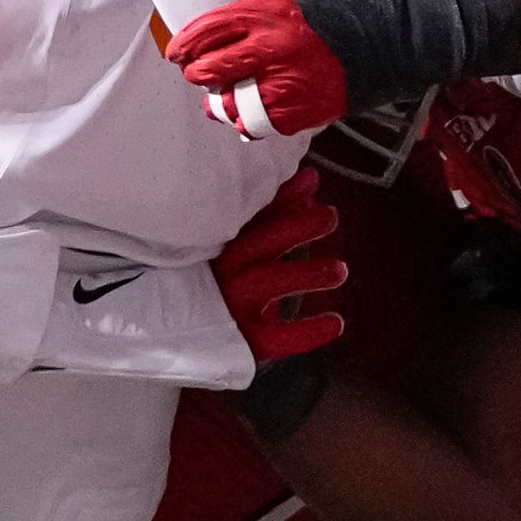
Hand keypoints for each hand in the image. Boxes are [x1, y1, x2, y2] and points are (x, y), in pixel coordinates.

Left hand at [172, 0, 520, 140]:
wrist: (416, 31)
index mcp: (276, 13)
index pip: (211, 33)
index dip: (186, 43)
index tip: (178, 49)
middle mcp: (280, 54)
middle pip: (214, 72)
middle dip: (198, 71)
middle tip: (197, 68)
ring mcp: (297, 86)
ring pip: (236, 106)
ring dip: (222, 99)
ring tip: (222, 92)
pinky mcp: (314, 110)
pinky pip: (267, 126)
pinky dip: (251, 121)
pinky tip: (250, 110)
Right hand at [212, 166, 347, 367]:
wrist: (180, 334)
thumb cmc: (218, 280)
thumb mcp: (238, 243)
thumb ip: (271, 214)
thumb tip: (310, 180)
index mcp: (220, 244)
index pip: (252, 214)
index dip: (284, 196)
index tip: (311, 180)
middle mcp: (224, 271)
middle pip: (263, 241)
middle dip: (300, 225)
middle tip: (330, 216)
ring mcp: (233, 305)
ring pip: (269, 282)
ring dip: (308, 273)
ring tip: (340, 270)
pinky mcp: (246, 340)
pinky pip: (278, 337)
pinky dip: (309, 331)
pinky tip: (336, 323)